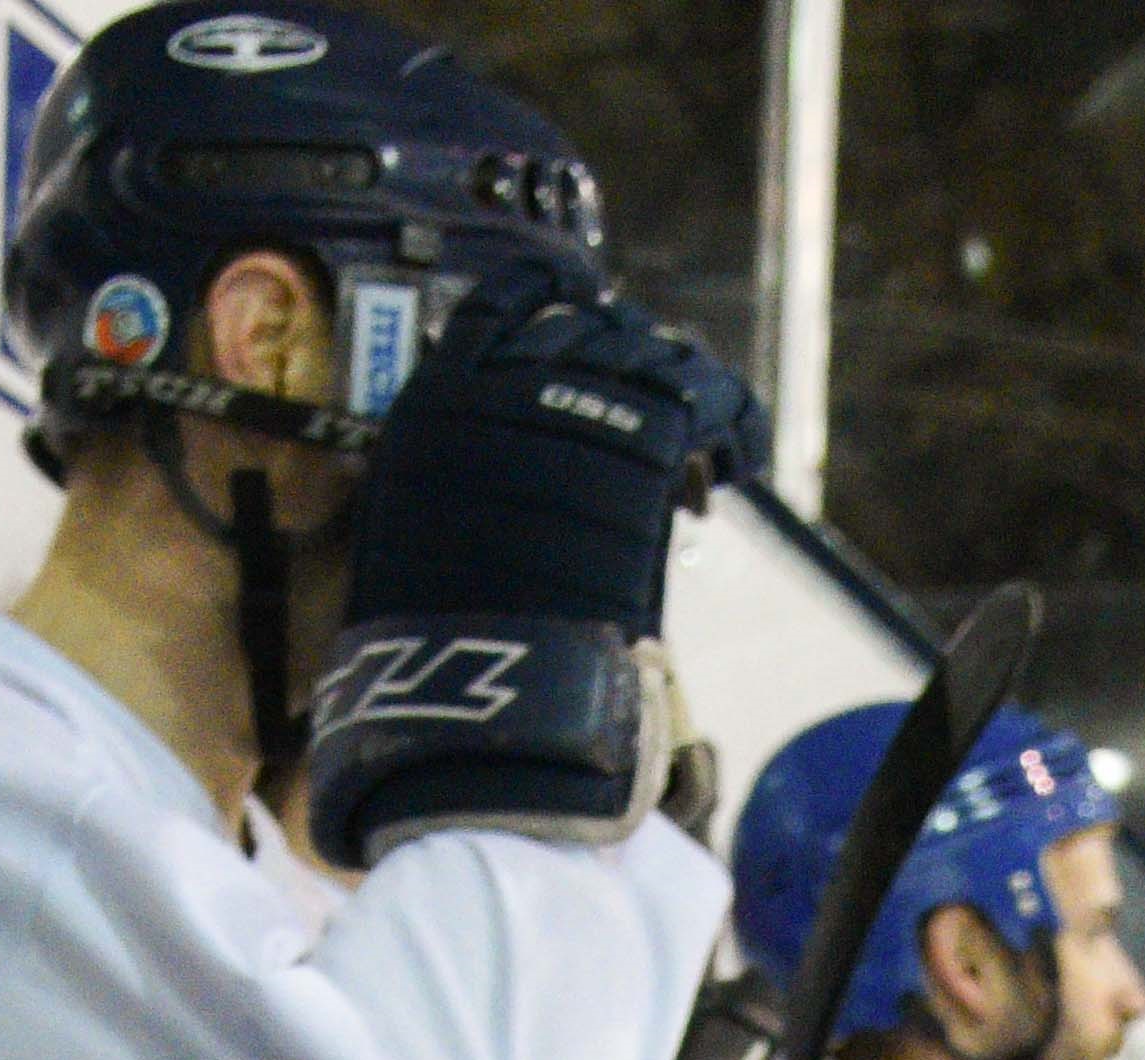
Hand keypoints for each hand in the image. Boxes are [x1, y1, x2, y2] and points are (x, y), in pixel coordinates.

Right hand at [309, 277, 770, 862]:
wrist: (478, 684)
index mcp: (437, 399)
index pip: (498, 301)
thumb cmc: (429, 645)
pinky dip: (734, 421)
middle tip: (654, 393)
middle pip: (586, 326)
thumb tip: (470, 461)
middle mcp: (505, 384)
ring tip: (703, 433)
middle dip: (624, 351)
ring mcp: (579, 405)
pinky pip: (707, 398)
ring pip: (653, 353)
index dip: (544, 290)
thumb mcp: (403, 537)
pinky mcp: (646, 442)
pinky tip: (741, 460)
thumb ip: (442, 479)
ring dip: (680, 385)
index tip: (574, 297)